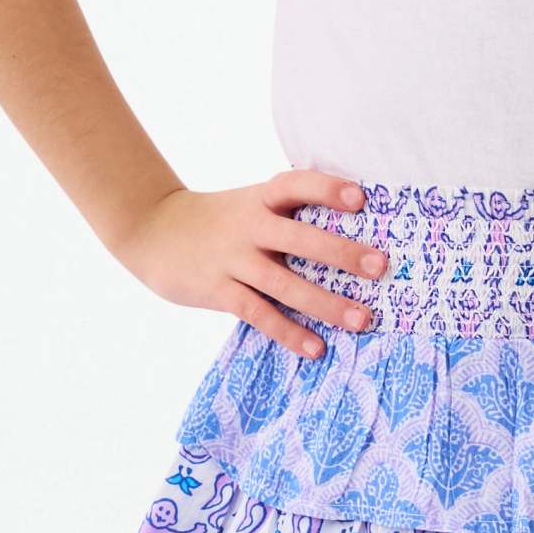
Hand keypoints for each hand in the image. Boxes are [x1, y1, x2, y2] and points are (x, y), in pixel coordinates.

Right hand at [109, 169, 388, 358]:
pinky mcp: (218, 291)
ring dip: (326, 303)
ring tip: (362, 320)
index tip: (361, 199)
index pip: (297, 184)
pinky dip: (288, 332)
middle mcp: (250, 225)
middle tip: (381, 266)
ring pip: (285, 284)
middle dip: (342, 253)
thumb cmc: (220, 219)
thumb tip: (351, 230)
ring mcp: (233, 259)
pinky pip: (259, 313)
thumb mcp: (250, 202)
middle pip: (300, 238)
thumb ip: (289, 212)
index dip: (327, 189)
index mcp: (261, 198)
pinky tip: (316, 348)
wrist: (152, 230)